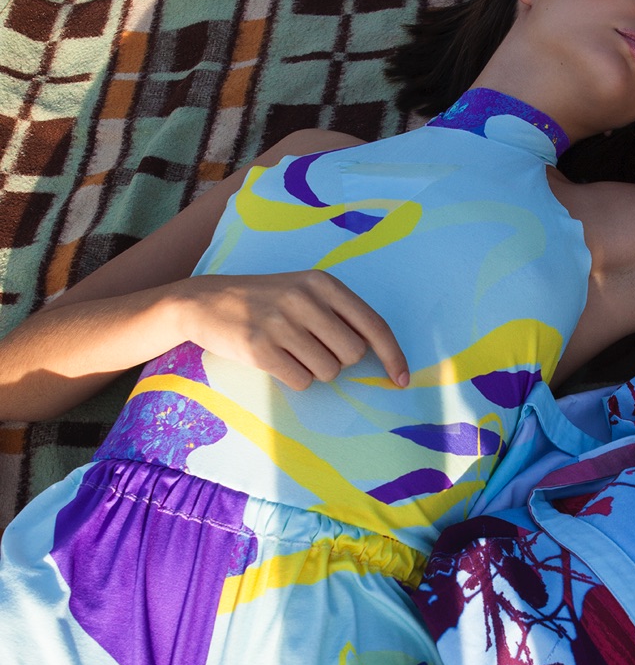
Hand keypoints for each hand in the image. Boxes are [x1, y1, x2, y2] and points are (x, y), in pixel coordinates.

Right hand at [175, 271, 409, 390]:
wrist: (204, 301)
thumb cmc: (264, 301)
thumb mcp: (303, 291)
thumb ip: (339, 313)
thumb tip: (378, 352)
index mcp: (322, 283)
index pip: (373, 325)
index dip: (392, 356)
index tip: (401, 380)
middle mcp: (304, 299)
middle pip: (352, 354)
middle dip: (338, 360)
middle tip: (312, 348)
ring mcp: (281, 323)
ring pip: (328, 371)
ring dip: (314, 370)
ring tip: (290, 350)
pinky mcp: (260, 347)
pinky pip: (301, 381)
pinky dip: (294, 378)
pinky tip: (275, 360)